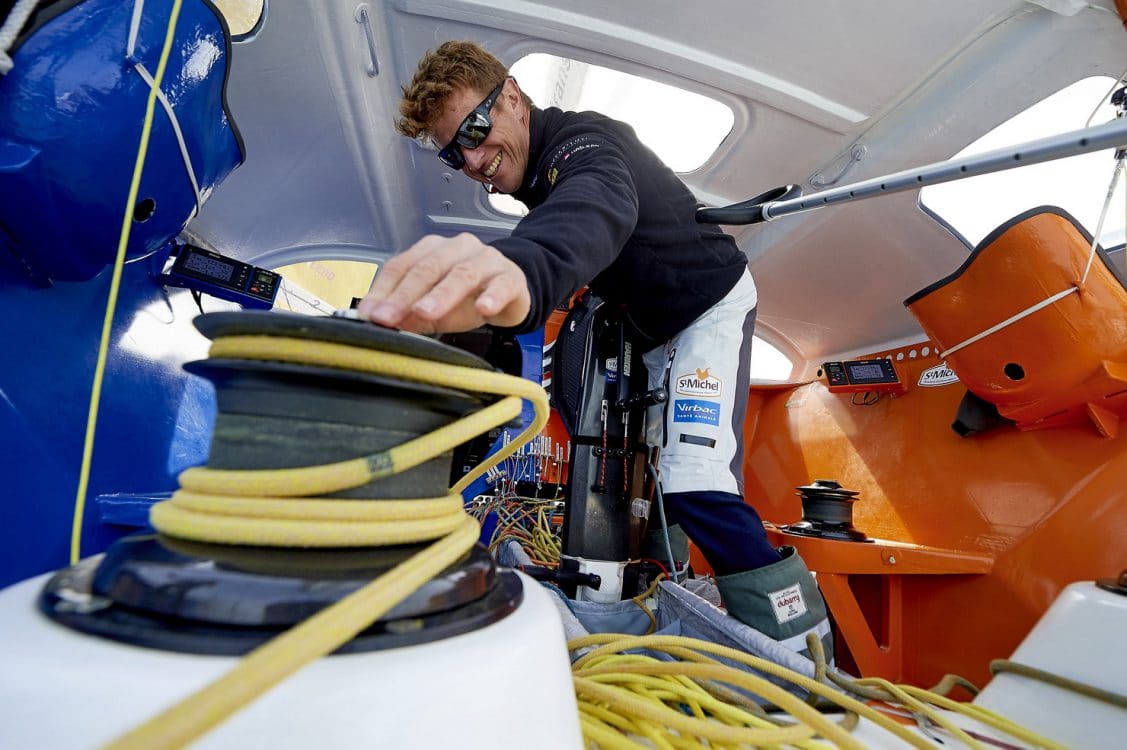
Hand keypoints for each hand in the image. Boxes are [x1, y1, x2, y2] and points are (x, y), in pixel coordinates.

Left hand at [357, 233, 530, 333]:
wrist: (512, 293)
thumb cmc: (468, 298)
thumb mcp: (435, 308)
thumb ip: (409, 314)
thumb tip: (383, 321)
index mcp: (431, 251)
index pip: (401, 266)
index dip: (384, 291)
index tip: (370, 314)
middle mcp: (457, 248)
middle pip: (428, 269)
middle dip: (405, 295)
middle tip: (389, 317)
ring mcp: (486, 260)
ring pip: (462, 274)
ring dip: (442, 295)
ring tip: (426, 312)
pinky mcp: (511, 276)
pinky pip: (501, 285)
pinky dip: (492, 296)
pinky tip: (483, 308)